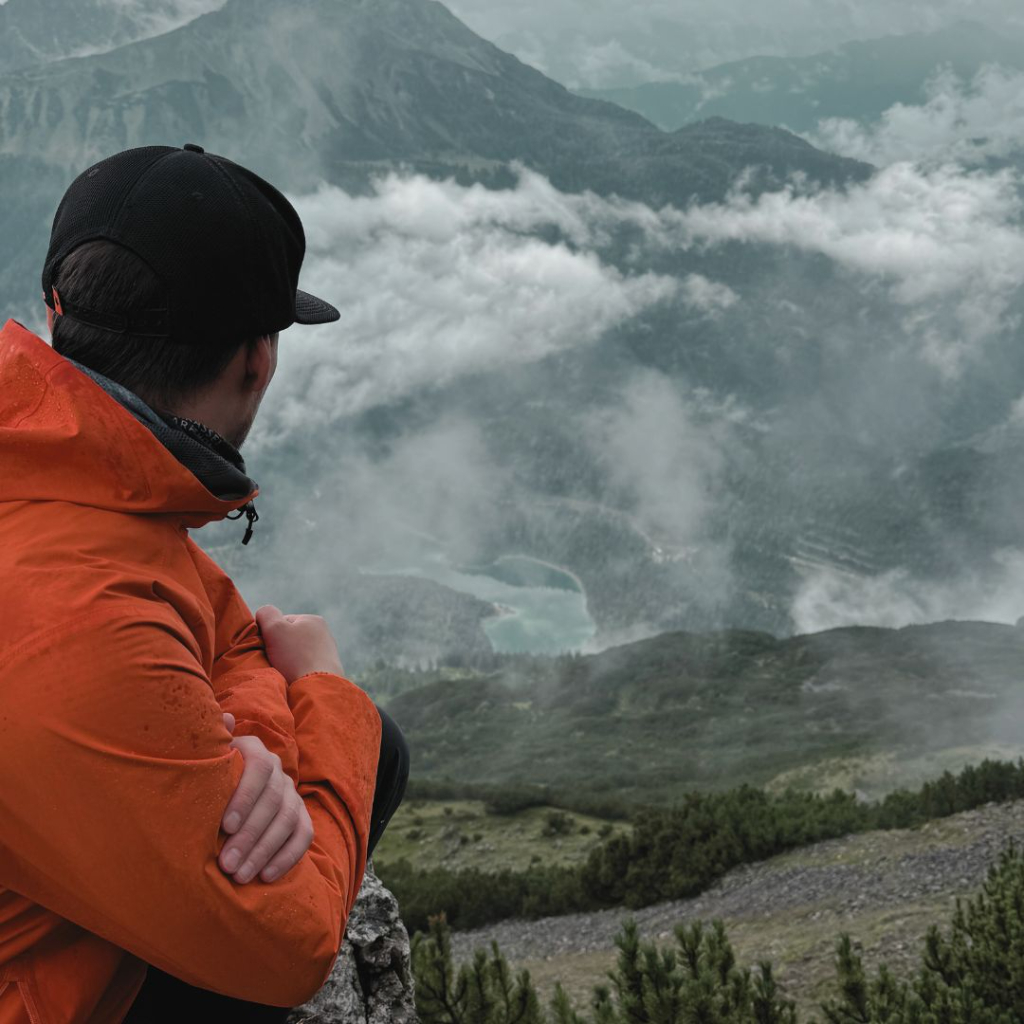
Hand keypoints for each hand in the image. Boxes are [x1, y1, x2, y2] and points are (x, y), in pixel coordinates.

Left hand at [218, 712, 313, 883]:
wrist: (221, 791)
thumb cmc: (204, 778)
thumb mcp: (202, 759)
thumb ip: (208, 744)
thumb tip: (226, 719)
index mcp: (254, 750)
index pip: (258, 768)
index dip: (244, 796)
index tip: (224, 826)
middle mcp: (277, 770)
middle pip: (273, 800)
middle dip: (250, 835)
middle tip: (227, 864)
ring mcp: (291, 793)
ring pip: (287, 820)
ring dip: (264, 850)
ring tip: (240, 875)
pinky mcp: (300, 816)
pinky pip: (303, 835)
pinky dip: (287, 857)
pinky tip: (265, 876)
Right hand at [255, 605, 344, 683]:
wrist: (317, 689)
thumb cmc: (295, 657)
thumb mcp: (275, 629)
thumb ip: (266, 614)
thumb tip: (264, 614)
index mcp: (314, 620)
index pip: (282, 623)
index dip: (270, 635)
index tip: (268, 648)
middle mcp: (324, 634)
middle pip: (290, 639)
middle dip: (279, 649)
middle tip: (274, 662)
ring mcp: (328, 654)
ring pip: (296, 655)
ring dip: (287, 663)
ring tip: (284, 672)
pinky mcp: (328, 672)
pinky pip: (305, 669)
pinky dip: (297, 673)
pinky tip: (294, 680)